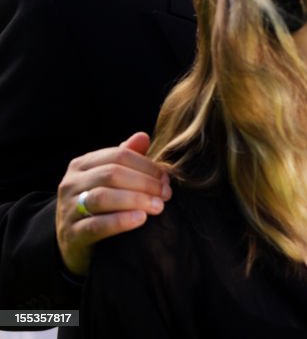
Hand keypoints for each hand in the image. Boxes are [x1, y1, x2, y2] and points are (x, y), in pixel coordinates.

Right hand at [55, 132, 170, 275]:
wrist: (73, 242)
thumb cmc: (99, 205)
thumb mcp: (109, 179)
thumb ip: (125, 158)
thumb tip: (143, 136)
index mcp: (82, 165)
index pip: (119, 155)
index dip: (146, 165)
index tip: (166, 178)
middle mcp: (71, 183)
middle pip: (112, 174)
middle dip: (145, 182)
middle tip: (166, 194)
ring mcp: (68, 209)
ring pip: (103, 197)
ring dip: (136, 200)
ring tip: (158, 206)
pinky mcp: (72, 234)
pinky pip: (96, 225)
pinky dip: (121, 221)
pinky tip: (141, 219)